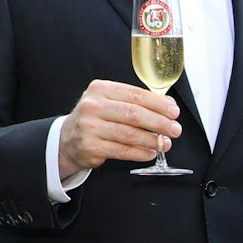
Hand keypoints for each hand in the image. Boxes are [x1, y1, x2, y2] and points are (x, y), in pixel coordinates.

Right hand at [58, 79, 180, 176]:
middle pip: (134, 114)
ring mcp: (89, 127)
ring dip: (152, 140)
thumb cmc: (97, 118)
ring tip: (165, 143)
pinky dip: (140, 153)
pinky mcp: (90, 146)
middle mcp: (93, 106)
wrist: (68, 139)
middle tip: (175, 130)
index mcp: (101, 89)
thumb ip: (138, 102)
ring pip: (129, 134)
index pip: (136, 95)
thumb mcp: (112, 103)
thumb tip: (169, 106)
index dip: (159, 104)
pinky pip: (122, 150)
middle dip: (159, 123)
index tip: (174, 112)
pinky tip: (150, 153)